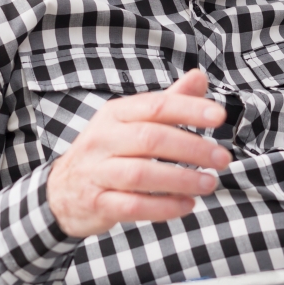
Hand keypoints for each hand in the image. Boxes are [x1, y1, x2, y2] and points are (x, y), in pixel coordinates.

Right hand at [46, 69, 231, 238]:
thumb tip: (199, 77)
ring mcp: (96, 172)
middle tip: (222, 158)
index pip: (155, 106)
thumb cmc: (107, 152)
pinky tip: (187, 205)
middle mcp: (102, 139)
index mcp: (115, 114)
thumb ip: (168, 102)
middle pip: (151, 139)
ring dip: (181, 180)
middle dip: (192, 148)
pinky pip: (133, 206)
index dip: (189, 109)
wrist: (61, 191)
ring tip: (209, 183)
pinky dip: (164, 207)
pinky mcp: (97, 202)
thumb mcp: (131, 122)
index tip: (219, 116)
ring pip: (142, 174)